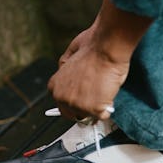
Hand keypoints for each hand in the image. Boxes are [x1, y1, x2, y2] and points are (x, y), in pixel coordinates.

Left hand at [48, 0, 151, 121]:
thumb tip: (70, 78)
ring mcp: (77, 105)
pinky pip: (103, 115)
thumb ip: (66, 71)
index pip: (63, 106)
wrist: (105, 47)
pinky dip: (108, 107)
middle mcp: (61, 97)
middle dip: (86, 108)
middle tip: (97, 97)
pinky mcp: (92, 109)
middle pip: (74, 114)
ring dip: (98, 106)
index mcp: (54, 86)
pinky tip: (108, 93)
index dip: (77, 103)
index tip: (85, 101)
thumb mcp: (69, 56)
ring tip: (103, 89)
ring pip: (89, 116)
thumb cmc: (93, 47)